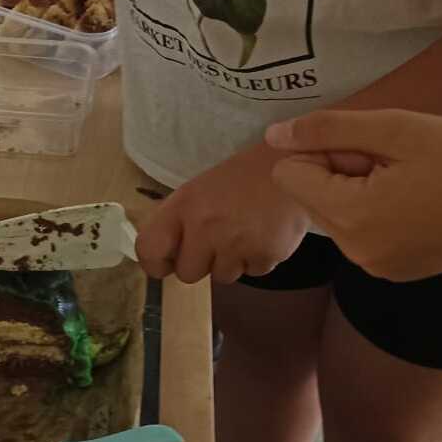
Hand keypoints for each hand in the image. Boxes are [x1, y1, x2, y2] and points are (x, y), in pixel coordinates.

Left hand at [136, 145, 311, 283]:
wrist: (293, 164)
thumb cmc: (242, 177)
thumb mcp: (199, 189)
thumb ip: (178, 220)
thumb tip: (164, 254)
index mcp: (184, 206)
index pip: (148, 251)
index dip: (155, 262)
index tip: (167, 261)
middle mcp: (205, 228)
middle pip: (188, 273)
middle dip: (201, 263)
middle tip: (217, 240)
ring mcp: (236, 244)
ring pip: (222, 277)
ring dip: (231, 261)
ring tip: (244, 232)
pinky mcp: (265, 256)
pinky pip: (252, 273)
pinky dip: (256, 259)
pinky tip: (263, 234)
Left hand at [265, 110, 441, 280]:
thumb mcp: (396, 129)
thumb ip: (328, 130)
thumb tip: (273, 136)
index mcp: (350, 216)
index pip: (289, 174)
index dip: (322, 151)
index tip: (368, 149)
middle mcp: (353, 250)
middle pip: (312, 196)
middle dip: (341, 173)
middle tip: (395, 163)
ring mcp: (373, 266)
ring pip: (337, 214)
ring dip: (360, 192)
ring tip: (412, 182)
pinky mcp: (393, 271)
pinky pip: (362, 234)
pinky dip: (379, 214)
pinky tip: (420, 202)